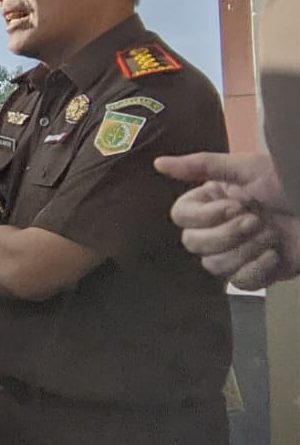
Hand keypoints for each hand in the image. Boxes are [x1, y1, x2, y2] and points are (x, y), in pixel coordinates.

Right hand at [156, 152, 299, 288]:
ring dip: (247, 249)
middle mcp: (216, 228)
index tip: (235, 205)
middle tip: (257, 219)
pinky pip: (239, 282)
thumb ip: (201, 165)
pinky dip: (258, 269)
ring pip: (214, 265)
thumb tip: (158, 162)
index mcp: (211, 202)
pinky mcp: (254, 274)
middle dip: (227, 234)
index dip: (204, 216)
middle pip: (192, 244)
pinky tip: (276, 254)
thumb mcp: (247, 168)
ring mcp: (234, 253)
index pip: (180, 217)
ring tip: (272, 234)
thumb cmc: (290, 183)